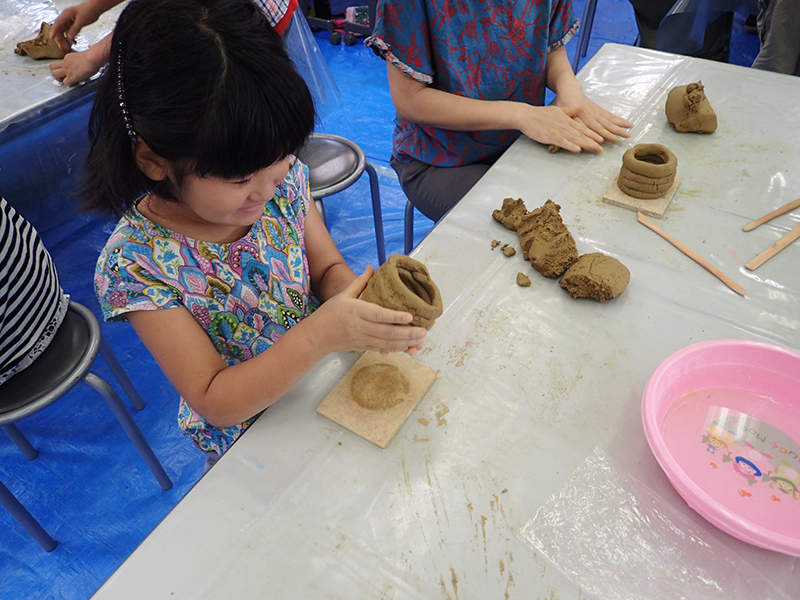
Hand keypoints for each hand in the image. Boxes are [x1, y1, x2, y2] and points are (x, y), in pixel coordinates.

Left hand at [49, 48, 102, 84]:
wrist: (92, 58)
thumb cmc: (92, 57)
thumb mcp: (82, 56)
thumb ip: (79, 60)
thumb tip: (82, 64)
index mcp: (68, 57)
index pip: (61, 64)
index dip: (64, 69)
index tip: (70, 72)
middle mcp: (65, 63)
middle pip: (52, 67)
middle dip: (55, 73)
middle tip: (62, 77)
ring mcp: (67, 70)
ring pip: (54, 74)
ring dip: (59, 79)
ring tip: (66, 80)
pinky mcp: (71, 76)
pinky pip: (65, 82)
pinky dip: (69, 84)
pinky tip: (74, 82)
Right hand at [50, 4, 101, 49]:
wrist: (95, 8)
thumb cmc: (88, 11)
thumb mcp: (81, 21)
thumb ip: (75, 29)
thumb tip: (69, 37)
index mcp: (65, 15)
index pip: (57, 24)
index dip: (53, 32)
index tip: (51, 38)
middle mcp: (66, 18)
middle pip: (59, 29)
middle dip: (60, 38)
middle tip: (63, 47)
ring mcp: (69, 21)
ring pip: (64, 32)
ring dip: (65, 39)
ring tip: (68, 47)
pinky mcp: (74, 24)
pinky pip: (70, 32)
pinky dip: (71, 37)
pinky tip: (74, 42)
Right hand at [312, 267, 427, 355]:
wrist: (317, 336)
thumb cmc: (331, 312)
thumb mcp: (343, 294)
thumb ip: (360, 282)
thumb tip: (372, 267)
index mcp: (356, 311)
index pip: (378, 315)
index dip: (395, 317)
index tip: (410, 316)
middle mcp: (360, 327)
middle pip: (386, 332)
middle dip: (407, 333)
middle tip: (424, 330)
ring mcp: (363, 339)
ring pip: (387, 343)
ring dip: (405, 343)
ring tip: (421, 339)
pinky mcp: (364, 347)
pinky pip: (383, 349)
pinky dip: (397, 349)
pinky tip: (409, 347)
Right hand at [517, 104, 606, 153]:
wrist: (527, 115)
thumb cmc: (540, 114)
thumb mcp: (558, 110)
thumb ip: (570, 111)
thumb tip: (580, 109)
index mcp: (567, 119)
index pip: (582, 128)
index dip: (592, 134)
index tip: (601, 139)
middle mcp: (565, 125)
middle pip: (581, 134)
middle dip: (593, 141)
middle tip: (602, 148)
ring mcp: (558, 131)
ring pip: (575, 138)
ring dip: (586, 144)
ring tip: (596, 148)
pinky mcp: (551, 136)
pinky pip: (563, 142)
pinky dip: (570, 146)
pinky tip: (578, 149)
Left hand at [553, 91, 632, 147]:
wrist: (570, 91)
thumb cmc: (565, 105)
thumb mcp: (565, 115)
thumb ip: (572, 124)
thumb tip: (576, 135)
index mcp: (585, 117)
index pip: (598, 128)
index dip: (606, 134)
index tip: (615, 139)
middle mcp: (593, 115)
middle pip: (608, 124)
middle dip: (618, 131)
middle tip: (628, 136)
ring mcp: (597, 111)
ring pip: (611, 119)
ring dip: (621, 124)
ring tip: (631, 128)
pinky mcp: (599, 109)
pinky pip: (610, 114)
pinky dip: (618, 118)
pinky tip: (625, 121)